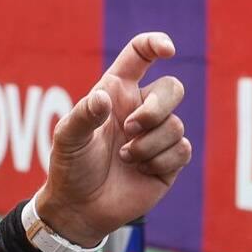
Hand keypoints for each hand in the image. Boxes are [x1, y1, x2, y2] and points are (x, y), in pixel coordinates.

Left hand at [36, 32, 191, 246]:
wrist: (81, 208)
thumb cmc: (71, 167)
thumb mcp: (68, 138)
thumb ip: (84, 114)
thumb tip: (104, 98)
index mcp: (117, 93)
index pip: (141, 54)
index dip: (156, 44)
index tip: (168, 50)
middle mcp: (140, 110)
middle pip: (172, 88)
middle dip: (156, 108)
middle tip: (129, 129)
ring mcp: (157, 135)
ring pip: (176, 124)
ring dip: (149, 144)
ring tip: (124, 158)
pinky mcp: (169, 161)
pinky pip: (183, 149)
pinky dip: (160, 160)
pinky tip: (141, 170)